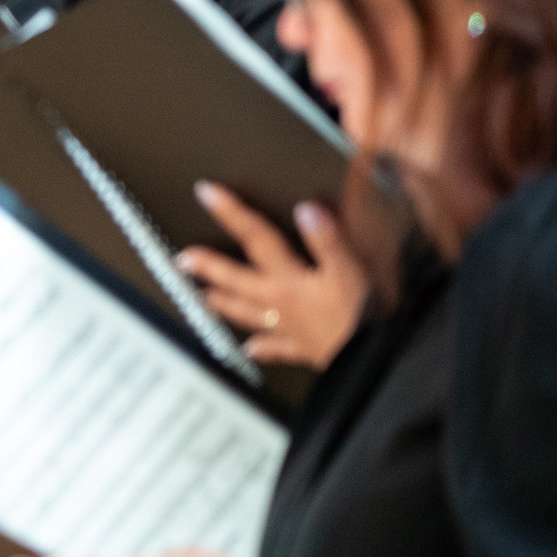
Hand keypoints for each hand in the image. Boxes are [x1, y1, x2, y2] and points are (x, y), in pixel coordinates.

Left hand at [176, 184, 365, 368]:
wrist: (373, 362)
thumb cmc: (362, 319)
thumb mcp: (349, 272)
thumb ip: (327, 240)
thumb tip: (306, 210)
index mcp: (289, 279)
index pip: (255, 237)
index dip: (231, 212)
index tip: (207, 194)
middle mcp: (281, 303)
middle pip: (237, 279)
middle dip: (209, 266)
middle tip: (183, 258)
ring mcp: (289, 328)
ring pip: (248, 313)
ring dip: (224, 304)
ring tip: (204, 299)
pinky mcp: (304, 350)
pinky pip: (276, 349)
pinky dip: (261, 349)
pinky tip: (250, 350)